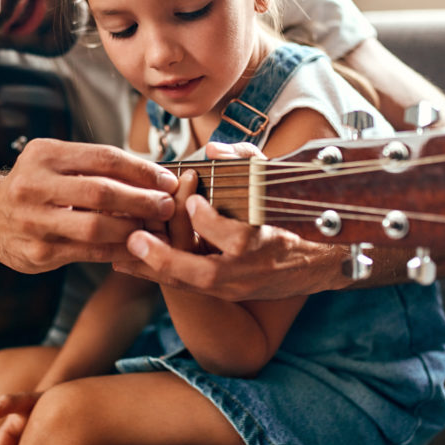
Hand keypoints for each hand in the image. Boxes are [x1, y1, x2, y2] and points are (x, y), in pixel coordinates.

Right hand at [0, 139, 178, 272]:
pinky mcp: (38, 252)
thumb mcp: (54, 163)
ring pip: (96, 226)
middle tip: (167, 206)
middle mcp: (33, 185)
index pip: (104, 157)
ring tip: (155, 228)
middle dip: (142, 199)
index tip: (168, 180)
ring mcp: (33, 221)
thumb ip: (94, 166)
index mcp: (43, 155)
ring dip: (133, 228)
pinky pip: (88, 252)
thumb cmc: (35, 186)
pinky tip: (137, 247)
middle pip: (101, 191)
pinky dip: (118, 250)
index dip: (142, 169)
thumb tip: (153, 175)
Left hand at [114, 142, 342, 300]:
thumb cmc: (297, 215)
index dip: (210, 223)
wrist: (322, 262)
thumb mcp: (277, 182)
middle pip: (207, 276)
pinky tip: (128, 263)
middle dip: (168, 258)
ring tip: (122, 252)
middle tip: (136, 238)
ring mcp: (238, 287)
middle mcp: (252, 272)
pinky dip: (157, 275)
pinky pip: (186, 289)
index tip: (190, 202)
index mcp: (270, 243)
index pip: (239, 241)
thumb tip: (212, 150)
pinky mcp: (226, 293)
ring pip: (192, 287)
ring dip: (154, 270)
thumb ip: (248, 161)